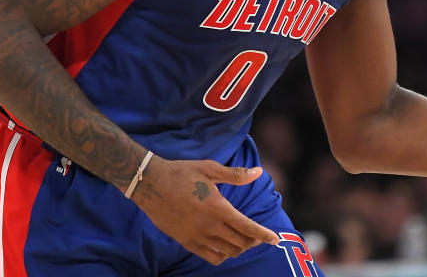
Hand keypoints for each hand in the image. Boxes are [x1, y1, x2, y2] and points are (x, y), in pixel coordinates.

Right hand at [128, 155, 279, 264]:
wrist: (151, 184)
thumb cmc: (182, 173)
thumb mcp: (210, 169)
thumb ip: (236, 174)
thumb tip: (258, 172)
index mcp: (218, 208)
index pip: (248, 227)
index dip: (264, 235)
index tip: (275, 239)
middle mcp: (210, 226)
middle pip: (240, 243)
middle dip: (253, 241)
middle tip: (257, 235)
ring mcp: (197, 237)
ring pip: (227, 252)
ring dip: (239, 248)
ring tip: (243, 240)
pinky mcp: (186, 242)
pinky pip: (211, 257)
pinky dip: (222, 255)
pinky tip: (224, 246)